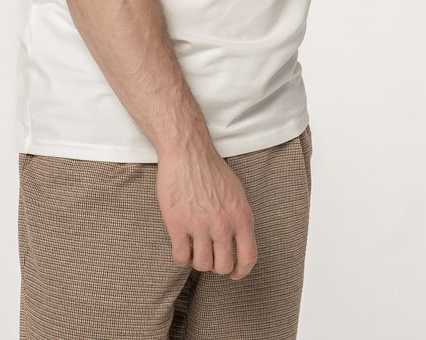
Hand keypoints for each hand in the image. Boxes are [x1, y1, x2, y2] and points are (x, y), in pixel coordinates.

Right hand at [156, 146, 257, 280]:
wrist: (187, 152)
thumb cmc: (211, 169)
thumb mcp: (237, 193)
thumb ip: (239, 218)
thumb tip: (240, 242)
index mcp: (241, 216)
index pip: (248, 257)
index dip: (241, 271)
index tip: (234, 273)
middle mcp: (222, 224)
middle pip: (223, 266)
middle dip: (216, 265)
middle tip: (209, 256)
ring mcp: (199, 226)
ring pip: (201, 265)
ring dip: (197, 261)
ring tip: (194, 248)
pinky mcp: (177, 225)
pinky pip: (180, 258)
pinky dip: (181, 258)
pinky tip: (181, 246)